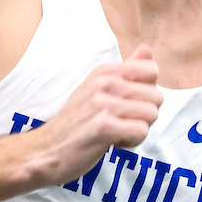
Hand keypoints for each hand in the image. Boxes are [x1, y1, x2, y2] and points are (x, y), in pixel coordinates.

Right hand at [26, 44, 162, 185]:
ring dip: (137, 130)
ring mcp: (103, 104)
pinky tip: (113, 143)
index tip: (128, 104)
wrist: (45, 151)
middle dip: (145, 116)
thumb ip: (126, 70)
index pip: (151, 70)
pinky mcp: (104, 127)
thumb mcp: (97, 88)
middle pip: (156, 96)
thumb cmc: (75, 123)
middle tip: (122, 123)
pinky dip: (131, 142)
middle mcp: (104, 83)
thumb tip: (147, 49)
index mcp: (104, 71)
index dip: (147, 92)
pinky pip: (141, 131)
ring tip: (116, 132)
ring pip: (151, 115)